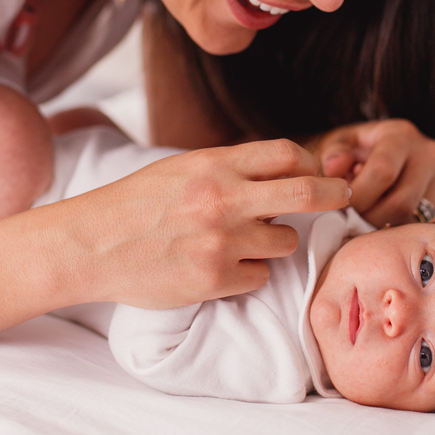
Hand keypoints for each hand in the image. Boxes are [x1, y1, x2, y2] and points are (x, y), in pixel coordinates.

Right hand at [76, 139, 350, 308]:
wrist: (92, 244)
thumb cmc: (136, 203)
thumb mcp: (183, 168)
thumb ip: (230, 168)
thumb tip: (285, 170)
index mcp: (215, 164)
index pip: (288, 153)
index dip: (312, 163)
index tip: (318, 173)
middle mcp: (223, 199)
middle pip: (307, 193)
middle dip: (334, 195)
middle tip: (342, 199)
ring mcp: (221, 242)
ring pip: (285, 241)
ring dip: (275, 242)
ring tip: (241, 241)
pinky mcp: (215, 280)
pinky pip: (260, 276)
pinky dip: (249, 273)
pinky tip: (220, 266)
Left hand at [312, 119, 434, 227]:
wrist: (383, 151)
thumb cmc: (357, 149)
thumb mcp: (339, 143)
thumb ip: (334, 154)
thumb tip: (335, 168)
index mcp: (401, 134)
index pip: (383, 172)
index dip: (359, 196)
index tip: (341, 207)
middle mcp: (429, 152)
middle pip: (401, 202)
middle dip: (370, 218)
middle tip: (351, 221)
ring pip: (414, 219)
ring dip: (385, 226)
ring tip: (367, 216)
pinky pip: (426, 225)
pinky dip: (402, 229)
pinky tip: (385, 219)